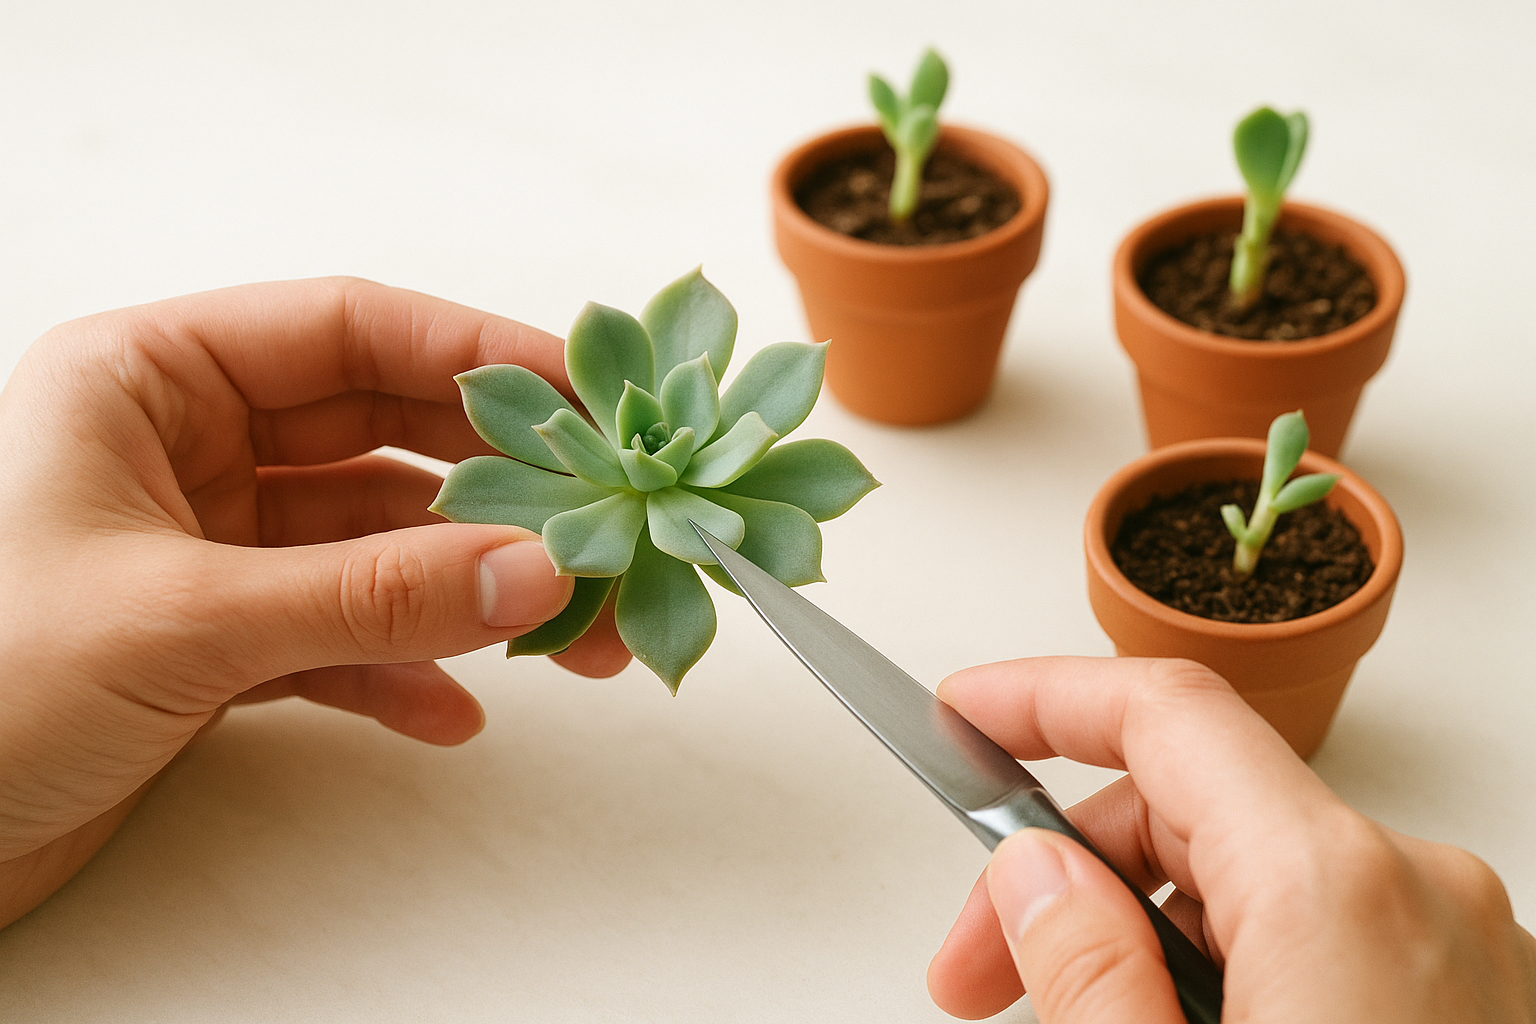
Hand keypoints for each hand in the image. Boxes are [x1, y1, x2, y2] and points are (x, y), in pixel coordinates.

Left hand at [0, 278, 630, 927]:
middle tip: (603, 537)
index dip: (477, 357)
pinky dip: (397, 669)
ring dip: (465, 595)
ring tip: (571, 640)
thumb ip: (370, 596)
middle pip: (381, 441)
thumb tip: (539, 573)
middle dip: (495, 495)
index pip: (348, 331)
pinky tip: (452, 710)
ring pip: (371, 549)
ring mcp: (204, 549)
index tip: (588, 398)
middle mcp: (182, 449)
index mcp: (149, 380)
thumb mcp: (184, 621)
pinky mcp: (211, 644)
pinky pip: (336, 636)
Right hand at [926, 657, 1535, 1021]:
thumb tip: (1034, 872)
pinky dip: (1228, 965)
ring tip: (1072, 1016)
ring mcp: (1464, 949)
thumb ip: (1087, 969)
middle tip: (977, 972)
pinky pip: (1319, 936)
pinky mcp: (1474, 1003)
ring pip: (1254, 879)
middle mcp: (1420, 890)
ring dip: (1142, 932)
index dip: (1042, 698)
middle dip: (1069, 870)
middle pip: (1198, 805)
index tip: (961, 717)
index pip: (1165, 713)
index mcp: (1338, 891)